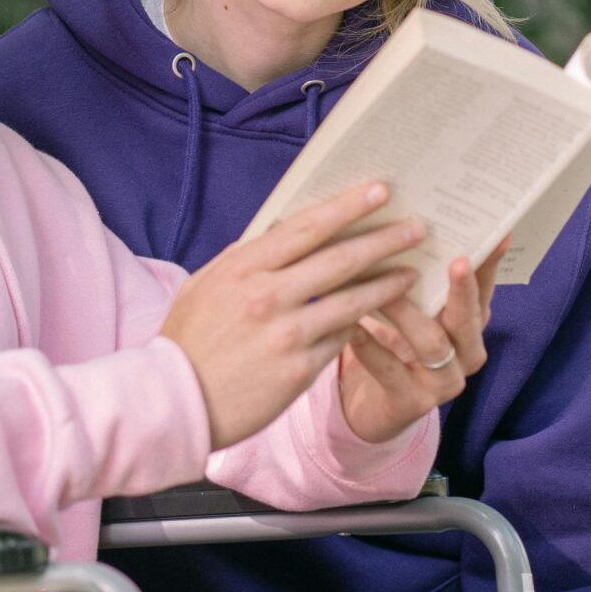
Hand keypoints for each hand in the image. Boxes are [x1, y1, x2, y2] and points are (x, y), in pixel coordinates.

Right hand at [160, 183, 424, 448]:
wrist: (173, 401)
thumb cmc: (188, 339)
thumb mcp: (205, 284)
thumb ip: (245, 259)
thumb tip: (282, 231)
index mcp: (244, 268)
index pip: (307, 228)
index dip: (348, 207)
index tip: (380, 190)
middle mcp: (268, 296)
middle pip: (340, 260)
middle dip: (385, 240)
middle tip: (417, 228)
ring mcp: (286, 334)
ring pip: (352, 302)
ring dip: (387, 285)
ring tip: (412, 273)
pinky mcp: (297, 370)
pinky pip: (341, 341)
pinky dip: (361, 325)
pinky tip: (380, 317)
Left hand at [336, 238, 504, 444]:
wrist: (374, 405)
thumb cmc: (395, 342)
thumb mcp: (414, 309)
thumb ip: (418, 276)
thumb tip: (410, 218)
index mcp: (470, 325)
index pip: (485, 290)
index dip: (490, 265)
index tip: (497, 235)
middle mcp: (465, 354)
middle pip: (468, 320)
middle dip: (462, 290)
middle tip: (457, 261)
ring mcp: (441, 383)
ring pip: (433, 345)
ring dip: (408, 313)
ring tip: (385, 288)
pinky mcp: (410, 404)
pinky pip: (392, 373)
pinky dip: (372, 349)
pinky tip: (354, 328)